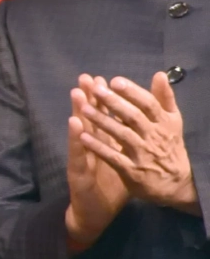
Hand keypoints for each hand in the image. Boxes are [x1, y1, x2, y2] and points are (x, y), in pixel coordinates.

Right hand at [65, 82, 132, 249]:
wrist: (94, 216)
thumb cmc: (108, 191)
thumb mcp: (123, 165)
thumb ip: (127, 147)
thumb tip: (138, 129)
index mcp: (103, 146)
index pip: (103, 119)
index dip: (102, 100)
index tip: (102, 79)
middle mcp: (89, 149)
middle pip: (89, 120)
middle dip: (87, 98)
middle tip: (85, 78)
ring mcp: (81, 160)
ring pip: (79, 133)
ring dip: (77, 112)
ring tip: (76, 93)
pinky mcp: (77, 174)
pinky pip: (77, 154)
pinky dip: (76, 139)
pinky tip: (75, 125)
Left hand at [73, 73, 197, 217]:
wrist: (177, 184)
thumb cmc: (169, 146)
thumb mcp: (172, 122)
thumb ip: (164, 99)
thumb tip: (159, 74)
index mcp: (165, 123)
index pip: (149, 104)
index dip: (132, 92)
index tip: (114, 80)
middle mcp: (155, 137)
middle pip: (133, 117)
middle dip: (114, 103)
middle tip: (96, 90)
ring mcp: (143, 154)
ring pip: (121, 135)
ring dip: (102, 121)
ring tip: (84, 109)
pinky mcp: (132, 171)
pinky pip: (113, 157)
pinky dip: (98, 147)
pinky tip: (82, 137)